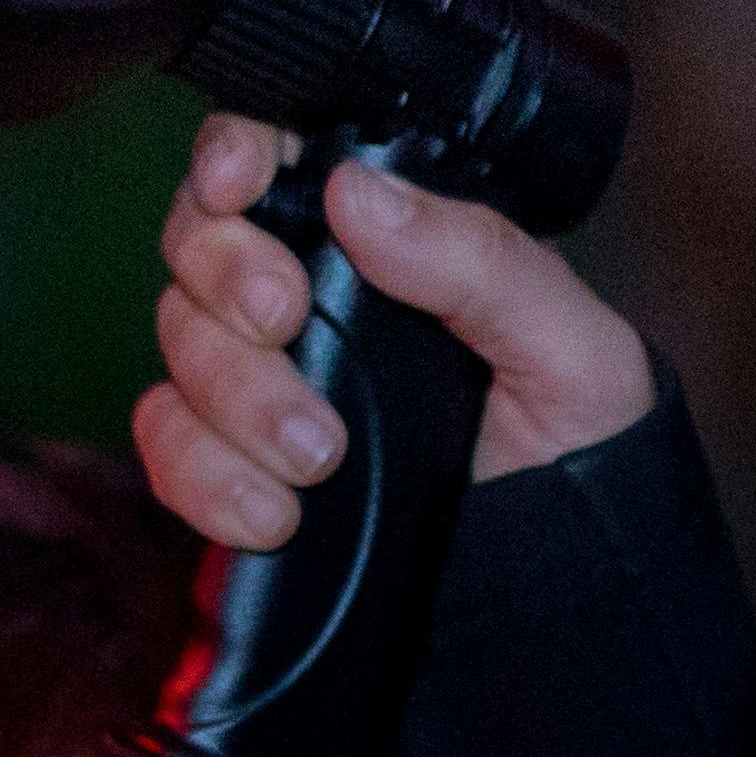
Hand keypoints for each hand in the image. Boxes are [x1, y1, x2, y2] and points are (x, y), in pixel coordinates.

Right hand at [129, 114, 657, 549]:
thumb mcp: (571, 348)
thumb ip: (476, 259)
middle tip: (285, 321)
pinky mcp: (236, 468)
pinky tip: (270, 513)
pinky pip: (167, 447)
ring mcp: (266, 385)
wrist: (566, 601)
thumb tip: (356, 193)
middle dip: (227, 278)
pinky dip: (200, 476)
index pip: (278, 159)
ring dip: (230, 395)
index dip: (234, 154)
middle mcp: (314, 300)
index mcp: (390, 244)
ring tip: (313, 457)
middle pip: (202, 244)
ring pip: (180, 346)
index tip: (239, 184)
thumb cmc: (587, 455)